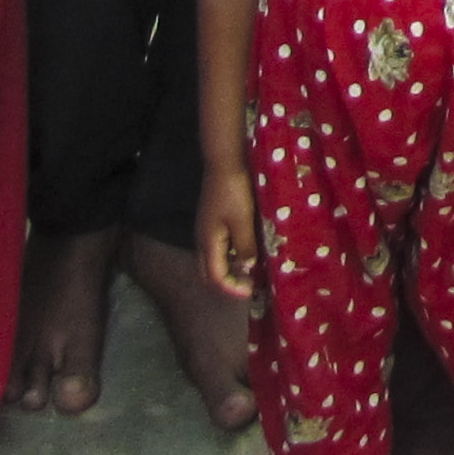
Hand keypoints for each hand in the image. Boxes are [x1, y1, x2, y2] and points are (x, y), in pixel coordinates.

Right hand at [197, 167, 261, 299]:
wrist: (224, 163)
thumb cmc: (233, 192)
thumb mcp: (243, 221)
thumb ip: (245, 247)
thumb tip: (248, 269)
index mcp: (208, 243)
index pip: (216, 277)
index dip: (232, 288)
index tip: (251, 292)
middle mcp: (202, 241)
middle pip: (210, 273)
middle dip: (228, 284)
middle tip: (250, 286)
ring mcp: (206, 231)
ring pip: (213, 261)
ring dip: (229, 271)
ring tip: (250, 272)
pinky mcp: (212, 223)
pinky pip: (218, 249)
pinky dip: (230, 257)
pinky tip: (246, 253)